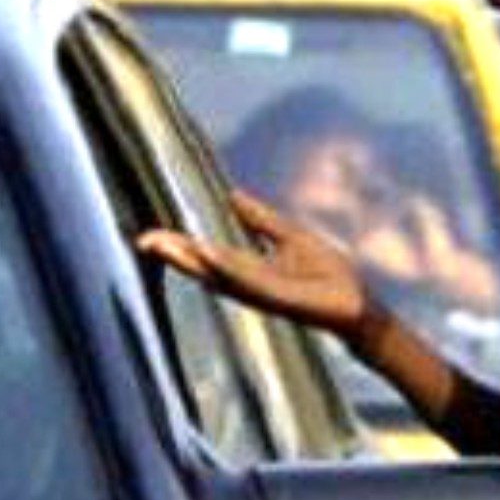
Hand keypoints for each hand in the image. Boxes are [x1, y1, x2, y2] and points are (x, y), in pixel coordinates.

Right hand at [137, 190, 371, 340]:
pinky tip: (205, 253)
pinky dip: (224, 266)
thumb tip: (231, 195)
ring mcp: (260, 292)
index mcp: (247, 269)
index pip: (205, 256)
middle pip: (203, 267)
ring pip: (217, 274)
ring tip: (163, 245)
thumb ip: (259, 218)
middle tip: (143, 241)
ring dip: (191, 260)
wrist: (356, 304)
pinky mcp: (278, 296)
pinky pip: (246, 279)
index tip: (149, 235)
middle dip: (174, 254)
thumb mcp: (288, 235)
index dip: (178, 246)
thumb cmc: (327, 274)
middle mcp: (247, 283)